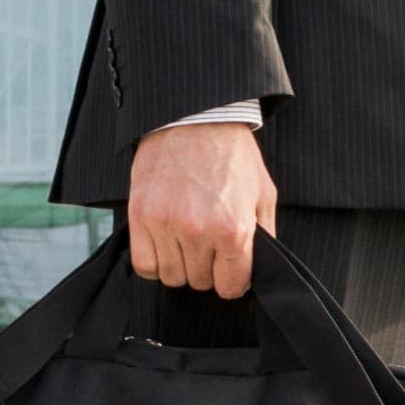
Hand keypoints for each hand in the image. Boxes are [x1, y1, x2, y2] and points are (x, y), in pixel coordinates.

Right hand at [128, 124, 277, 296]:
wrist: (195, 118)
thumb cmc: (231, 153)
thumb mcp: (262, 192)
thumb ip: (264, 234)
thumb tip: (257, 268)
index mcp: (234, 229)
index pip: (231, 286)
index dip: (233, 280)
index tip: (230, 270)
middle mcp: (199, 231)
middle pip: (200, 282)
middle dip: (208, 269)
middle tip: (210, 244)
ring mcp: (166, 224)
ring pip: (172, 277)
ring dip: (181, 265)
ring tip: (187, 240)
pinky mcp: (141, 216)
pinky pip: (144, 264)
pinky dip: (155, 261)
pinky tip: (166, 243)